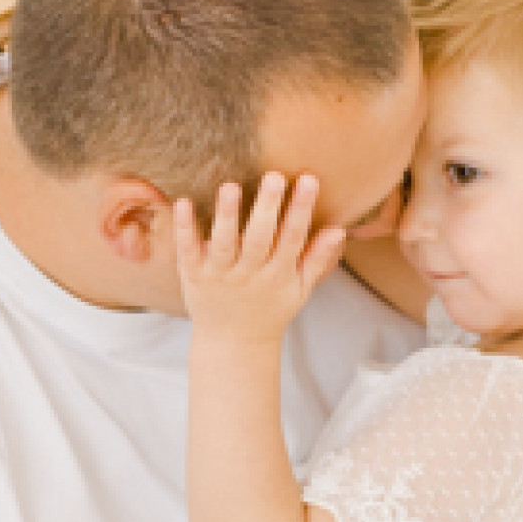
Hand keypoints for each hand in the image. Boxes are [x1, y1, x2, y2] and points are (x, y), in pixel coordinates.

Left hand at [174, 172, 349, 341]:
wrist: (234, 345)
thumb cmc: (270, 310)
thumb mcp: (300, 290)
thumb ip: (318, 259)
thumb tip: (338, 230)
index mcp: (278, 274)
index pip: (293, 237)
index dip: (301, 209)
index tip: (309, 179)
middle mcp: (250, 273)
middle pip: (260, 238)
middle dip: (268, 207)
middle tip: (275, 176)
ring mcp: (220, 275)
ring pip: (224, 244)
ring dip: (227, 215)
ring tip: (230, 186)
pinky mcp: (194, 276)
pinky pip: (188, 251)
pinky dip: (185, 229)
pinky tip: (184, 203)